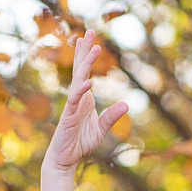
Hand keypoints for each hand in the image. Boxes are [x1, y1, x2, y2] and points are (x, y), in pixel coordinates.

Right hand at [41, 31, 129, 190]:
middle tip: (89, 31)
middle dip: (84, 50)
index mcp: (84, 98)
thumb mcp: (101, 130)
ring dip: (85, 64)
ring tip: (94, 48)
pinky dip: (82, 91)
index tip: (91, 39)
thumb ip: (112, 117)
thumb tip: (126, 104)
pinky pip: (75, 100)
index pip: (84, 72)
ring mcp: (72, 105)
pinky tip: (88, 82)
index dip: (87, 56)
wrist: (65, 159)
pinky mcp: (69, 116)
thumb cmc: (80, 144)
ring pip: (78, 80)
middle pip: (79, 69)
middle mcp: (77, 97)